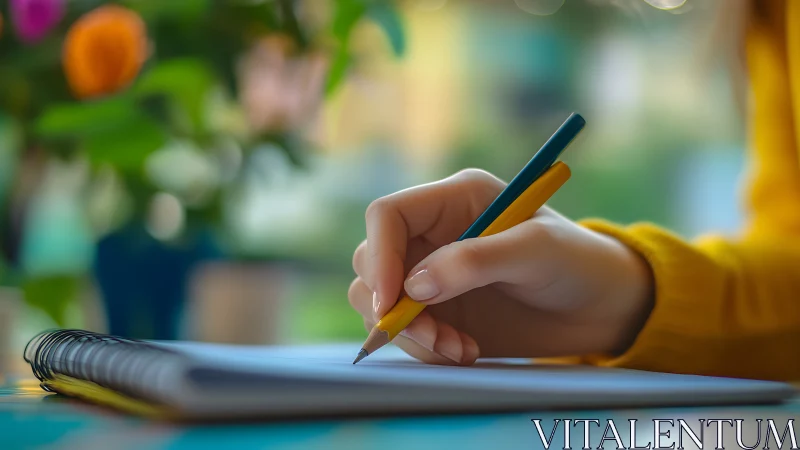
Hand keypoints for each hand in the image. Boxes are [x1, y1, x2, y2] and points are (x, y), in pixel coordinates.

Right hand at [349, 169, 653, 364]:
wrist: (598, 308)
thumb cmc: (576, 263)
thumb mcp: (536, 252)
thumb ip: (476, 261)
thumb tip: (413, 286)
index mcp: (454, 200)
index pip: (388, 214)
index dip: (380, 255)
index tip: (391, 301)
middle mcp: (433, 234)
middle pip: (372, 260)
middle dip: (391, 305)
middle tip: (433, 337)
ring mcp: (432, 275)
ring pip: (379, 301)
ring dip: (409, 333)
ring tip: (456, 350)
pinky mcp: (437, 311)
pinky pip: (403, 331)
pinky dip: (424, 348)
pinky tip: (464, 352)